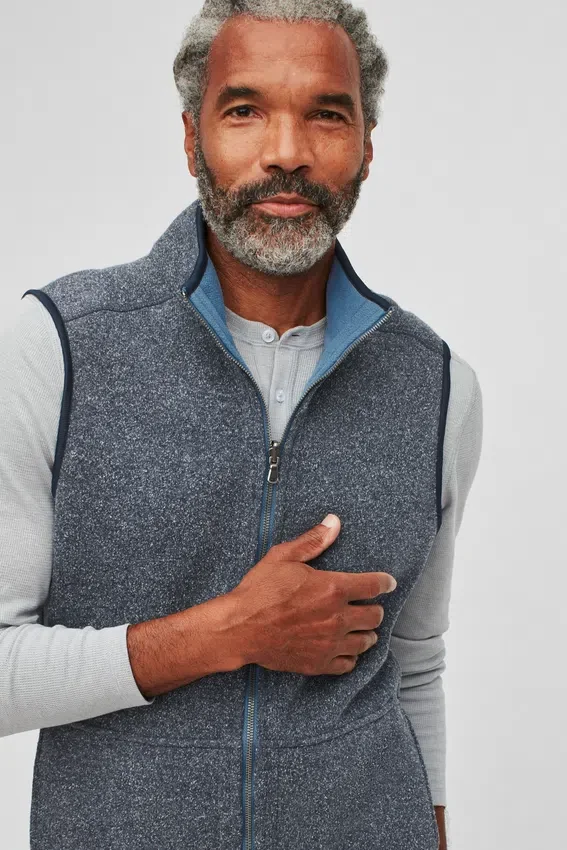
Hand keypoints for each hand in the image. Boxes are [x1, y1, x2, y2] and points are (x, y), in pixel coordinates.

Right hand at [227, 514, 396, 675]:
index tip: (388, 583)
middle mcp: (337, 617)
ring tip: (360, 628)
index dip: (384, 582)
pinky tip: (345, 648)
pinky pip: (349, 663)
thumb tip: (334, 522)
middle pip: (374, 616)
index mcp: (333, 588)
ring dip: (366, 632)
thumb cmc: (260, 590)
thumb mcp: (283, 557)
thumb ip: (313, 541)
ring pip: (366, 641)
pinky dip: (351, 655)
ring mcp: (330, 643)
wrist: (240, 628)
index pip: (373, 585)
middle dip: (374, 609)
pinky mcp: (320, 663)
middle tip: (368, 606)